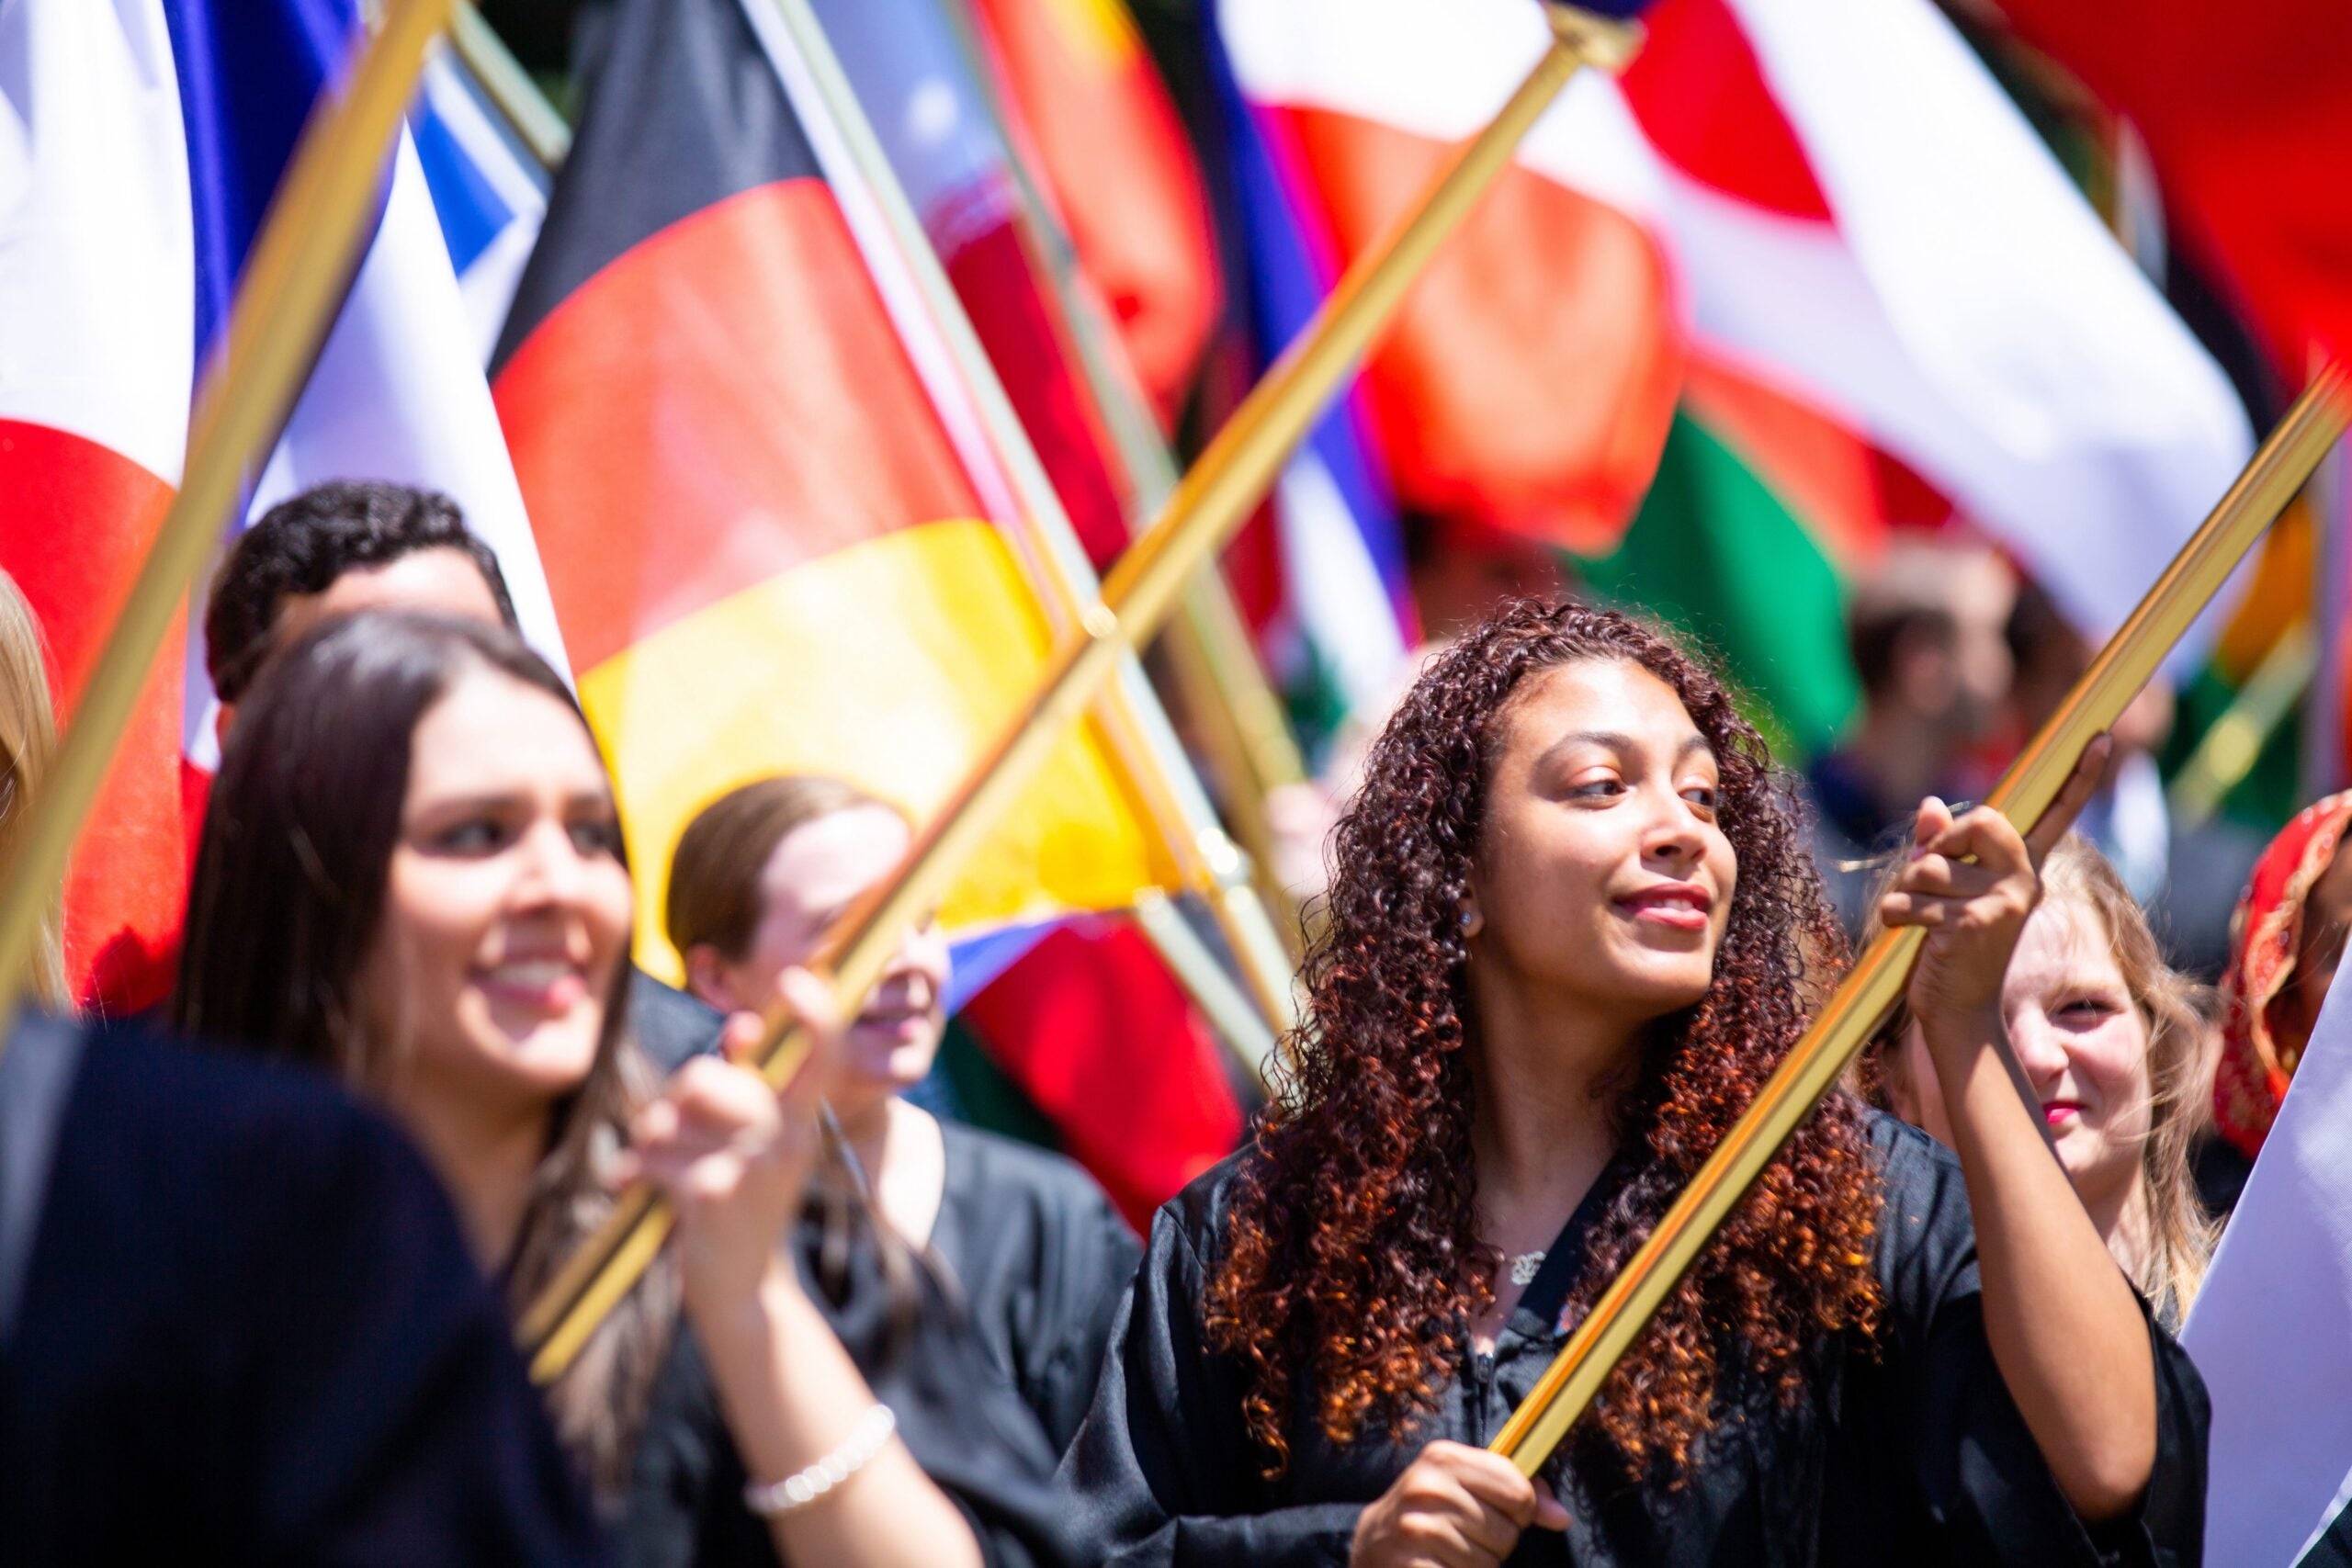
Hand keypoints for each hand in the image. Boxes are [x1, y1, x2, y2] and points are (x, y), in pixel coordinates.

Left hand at [613, 967, 843, 1314]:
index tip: (799, 981)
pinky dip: (636, 1174)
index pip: (824, 1055)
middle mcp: (789, 1139)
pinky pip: (650, 1157)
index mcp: (802, 1119)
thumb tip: (742, 1027)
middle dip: (674, 1101)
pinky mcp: (714, 1195)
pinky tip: (643, 1191)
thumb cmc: (741, 1200)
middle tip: (677, 1132)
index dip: (816, 1015)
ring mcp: (754, 1168)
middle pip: (705, 1076)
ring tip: (662, 1168)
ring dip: (650, 1142)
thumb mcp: (757, 1141)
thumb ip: (749, 1084)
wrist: (741, 1288)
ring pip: (667, 1118)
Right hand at [1349, 1442, 1567, 1566]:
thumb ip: (1514, 1490)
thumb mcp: (1465, 1484)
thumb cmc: (1432, 1509)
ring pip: (1489, 1563)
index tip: (1507, 1512)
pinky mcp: (1412, 1566)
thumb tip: (1561, 1516)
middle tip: (1468, 1535)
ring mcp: (1417, 1529)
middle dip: (1497, 1541)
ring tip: (1452, 1552)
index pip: (1518, 1490)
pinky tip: (1442, 1566)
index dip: (1521, 1508)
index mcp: (1444, 1457)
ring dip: (1479, 1565)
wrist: (1374, 1542)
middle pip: (1507, 1531)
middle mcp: (1427, 1488)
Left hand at [1877, 735, 2108, 1049]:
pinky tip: (1909, 937)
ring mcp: (2003, 904)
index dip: (2079, 776)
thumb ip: (1939, 846)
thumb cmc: (1951, 947)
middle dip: (1939, 845)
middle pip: (1980, 820)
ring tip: (1921, 922)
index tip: (2100, 737)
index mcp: (2024, 869)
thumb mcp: (1947, 891)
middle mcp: (2024, 882)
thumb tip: (1928, 804)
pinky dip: (1894, 916)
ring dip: (1907, 893)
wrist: (1960, 1012)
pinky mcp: (1974, 925)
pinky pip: (1910, 898)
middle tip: (1929, 879)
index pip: (2055, 814)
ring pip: (1927, 865)